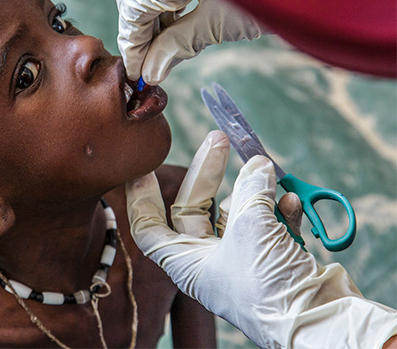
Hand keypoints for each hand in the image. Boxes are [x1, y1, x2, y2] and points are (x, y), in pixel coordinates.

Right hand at [114, 0, 265, 84]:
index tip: (137, 73)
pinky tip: (181, 17)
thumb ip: (178, 45)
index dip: (133, 45)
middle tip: (149, 54)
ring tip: (168, 41)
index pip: (133, 9)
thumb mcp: (220, 22)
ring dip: (150, 8)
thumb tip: (151, 71)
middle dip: (135, 21)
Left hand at [126, 131, 396, 347]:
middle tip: (220, 139)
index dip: (142, 197)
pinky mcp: (272, 259)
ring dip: (253, 190)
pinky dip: (278, 210)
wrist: (320, 322)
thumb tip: (259, 164)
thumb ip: (251, 190)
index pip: (149, 227)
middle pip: (195, 208)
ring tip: (266, 168)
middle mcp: (208, 260)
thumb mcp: (251, 228)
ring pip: (236, 213)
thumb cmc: (269, 287)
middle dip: (208, 173)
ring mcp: (241, 259)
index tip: (143, 167)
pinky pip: (268, 226)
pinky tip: (290, 199)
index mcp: (186, 261)